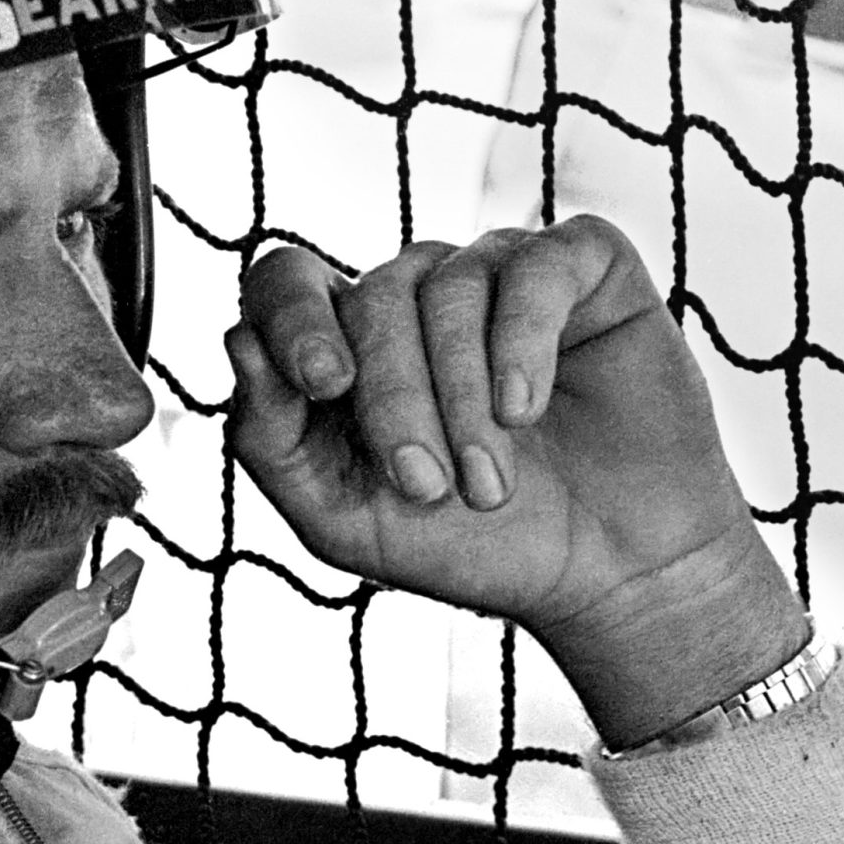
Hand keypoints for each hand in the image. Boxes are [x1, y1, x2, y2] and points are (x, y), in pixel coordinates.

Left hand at [225, 218, 809, 746]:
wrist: (606, 577)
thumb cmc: (471, 547)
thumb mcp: (342, 518)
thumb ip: (270, 440)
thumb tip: (236, 340)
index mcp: (347, 345)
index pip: (285, 283)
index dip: (292, 317)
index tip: (323, 384)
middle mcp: (416, 297)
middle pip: (370, 298)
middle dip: (394, 400)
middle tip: (427, 488)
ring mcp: (498, 274)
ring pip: (447, 287)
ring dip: (462, 396)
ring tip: (490, 486)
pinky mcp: (583, 268)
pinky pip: (535, 267)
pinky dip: (522, 340)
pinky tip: (526, 411)